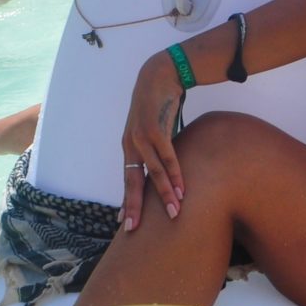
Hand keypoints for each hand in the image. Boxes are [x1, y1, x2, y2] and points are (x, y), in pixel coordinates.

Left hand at [120, 51, 185, 228]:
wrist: (160, 75)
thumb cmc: (158, 104)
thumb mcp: (154, 129)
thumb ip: (156, 148)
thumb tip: (164, 166)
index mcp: (129, 147)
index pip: (127, 179)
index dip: (127, 201)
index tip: (125, 221)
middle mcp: (131, 145)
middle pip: (132, 182)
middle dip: (134, 206)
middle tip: (133, 229)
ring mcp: (141, 138)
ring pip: (153, 173)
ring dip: (164, 194)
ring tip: (174, 212)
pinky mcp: (155, 130)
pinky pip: (166, 157)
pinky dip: (174, 174)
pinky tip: (180, 189)